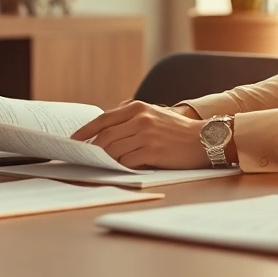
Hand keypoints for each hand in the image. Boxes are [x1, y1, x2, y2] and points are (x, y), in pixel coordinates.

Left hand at [70, 100, 209, 168]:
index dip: (86, 130)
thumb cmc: (177, 129)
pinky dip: (120, 166)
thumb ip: (131, 116)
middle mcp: (141, 119)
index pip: (103, 119)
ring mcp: (146, 135)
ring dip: (105, 159)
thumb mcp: (154, 113)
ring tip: (100, 164)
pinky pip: (127, 161)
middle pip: (105, 136)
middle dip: (92, 149)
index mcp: (138, 107)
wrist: (204, 139)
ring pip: (114, 150)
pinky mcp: (153, 152)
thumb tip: (104, 128)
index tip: (74, 139)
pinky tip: (118, 169)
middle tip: (84, 157)